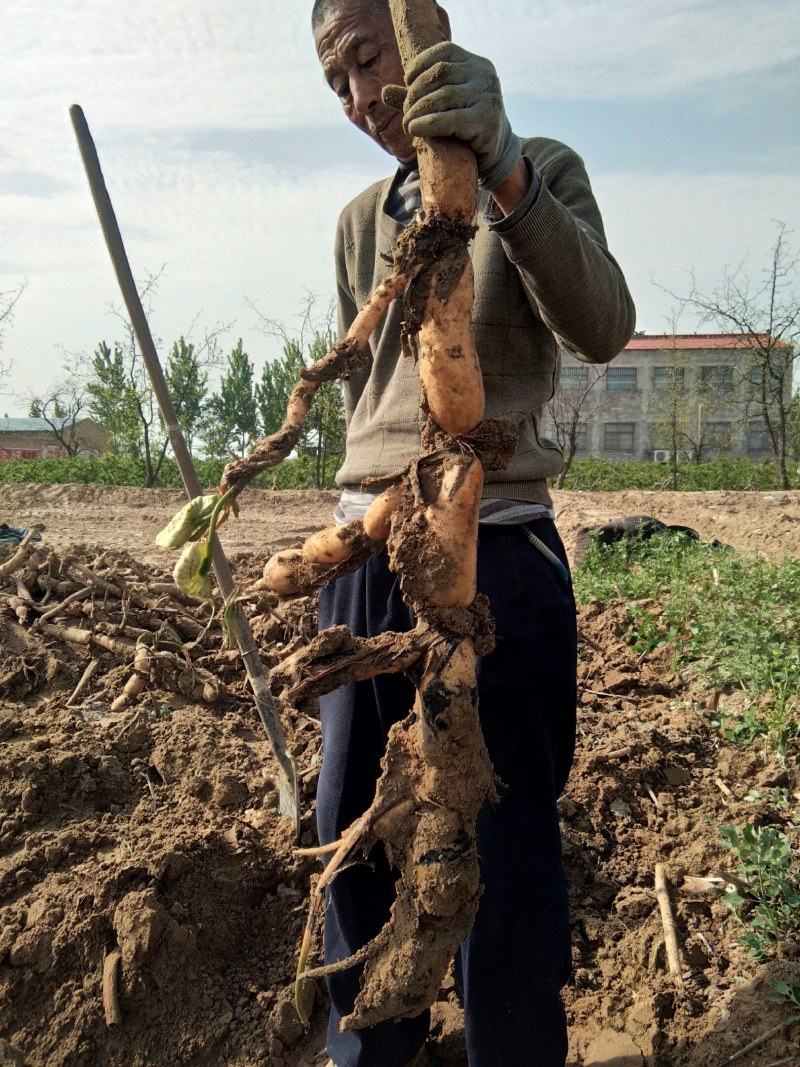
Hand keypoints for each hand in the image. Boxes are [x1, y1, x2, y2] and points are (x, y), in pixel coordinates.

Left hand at [383, 42, 520, 189]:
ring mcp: (488, 97)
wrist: (494, 151)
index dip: (420, 63)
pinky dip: (427, 124)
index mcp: (476, 64)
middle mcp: (485, 76)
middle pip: (440, 74)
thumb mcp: (444, 105)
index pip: (444, 52)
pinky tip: (414, 129)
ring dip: (418, 110)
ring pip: (443, 96)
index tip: (407, 81)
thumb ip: (418, 97)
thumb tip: (384, 92)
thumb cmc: (465, 124)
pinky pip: (450, 119)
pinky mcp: (486, 122)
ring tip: (407, 123)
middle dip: (416, 92)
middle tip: (405, 110)